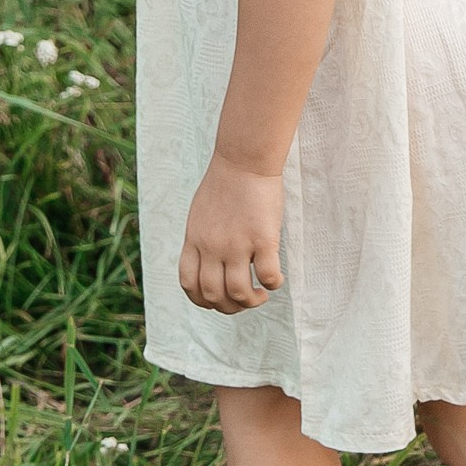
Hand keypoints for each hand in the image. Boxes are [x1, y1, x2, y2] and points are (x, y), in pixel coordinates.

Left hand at [179, 156, 284, 314]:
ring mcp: (237, 244)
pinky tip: (275, 279)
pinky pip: (267, 275)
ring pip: (238, 292)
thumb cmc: (225, 181)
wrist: (244, 159)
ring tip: (260, 295)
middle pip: (212, 294)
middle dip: (228, 307)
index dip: (202, 301)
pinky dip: (273, 284)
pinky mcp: (262, 238)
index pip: (189, 285)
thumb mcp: (199, 213)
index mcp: (194, 240)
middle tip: (244, 301)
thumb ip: (201, 239)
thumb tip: (208, 262)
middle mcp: (212, 247)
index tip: (217, 301)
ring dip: (250, 302)